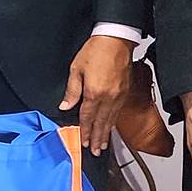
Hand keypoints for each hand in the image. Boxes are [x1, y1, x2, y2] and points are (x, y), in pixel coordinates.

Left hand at [60, 35, 134, 155]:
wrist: (116, 39)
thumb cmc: (95, 50)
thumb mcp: (76, 69)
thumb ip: (72, 90)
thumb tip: (66, 106)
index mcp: (94, 93)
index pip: (87, 117)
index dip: (85, 131)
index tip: (84, 142)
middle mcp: (108, 97)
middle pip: (101, 122)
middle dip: (97, 138)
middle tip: (95, 151)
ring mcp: (118, 95)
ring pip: (111, 119)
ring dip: (106, 133)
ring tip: (103, 145)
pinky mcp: (125, 91)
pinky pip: (118, 111)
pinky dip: (113, 122)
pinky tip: (110, 127)